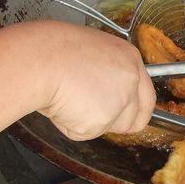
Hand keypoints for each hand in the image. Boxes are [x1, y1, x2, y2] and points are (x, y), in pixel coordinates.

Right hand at [29, 23, 156, 140]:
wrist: (38, 59)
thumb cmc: (52, 50)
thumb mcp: (91, 53)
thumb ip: (107, 73)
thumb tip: (105, 91)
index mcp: (130, 59)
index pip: (147, 96)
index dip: (136, 111)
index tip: (131, 119)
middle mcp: (131, 80)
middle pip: (133, 119)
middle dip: (114, 123)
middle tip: (89, 113)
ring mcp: (119, 101)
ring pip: (109, 127)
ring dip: (89, 121)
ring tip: (68, 99)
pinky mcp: (101, 120)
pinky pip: (84, 132)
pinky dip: (70, 125)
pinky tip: (61, 106)